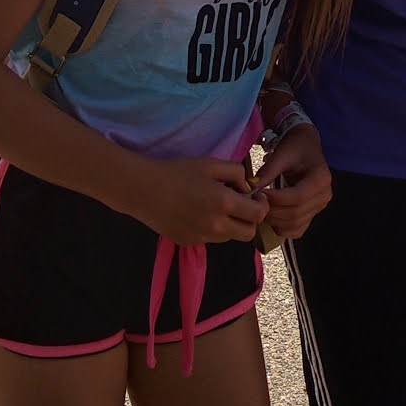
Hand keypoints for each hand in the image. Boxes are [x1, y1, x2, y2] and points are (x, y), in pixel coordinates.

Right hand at [124, 156, 269, 245]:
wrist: (144, 190)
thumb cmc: (177, 172)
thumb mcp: (210, 163)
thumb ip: (236, 173)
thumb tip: (247, 188)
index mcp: (224, 204)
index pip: (258, 215)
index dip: (262, 205)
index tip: (255, 197)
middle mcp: (216, 225)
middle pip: (248, 233)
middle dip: (250, 220)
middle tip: (240, 205)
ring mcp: (202, 238)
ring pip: (229, 237)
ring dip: (231, 224)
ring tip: (215, 206)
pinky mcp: (189, 242)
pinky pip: (210, 238)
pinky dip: (212, 228)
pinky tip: (197, 213)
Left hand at [255, 125, 331, 241]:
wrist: (305, 146)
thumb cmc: (295, 147)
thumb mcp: (282, 153)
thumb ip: (269, 170)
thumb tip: (252, 187)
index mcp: (321, 178)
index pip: (297, 197)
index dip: (276, 199)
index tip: (258, 193)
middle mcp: (324, 196)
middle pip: (295, 213)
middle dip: (272, 211)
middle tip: (255, 202)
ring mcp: (319, 207)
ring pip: (294, 225)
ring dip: (274, 221)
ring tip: (261, 208)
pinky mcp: (312, 214)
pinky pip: (296, 230)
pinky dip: (281, 228)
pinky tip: (271, 216)